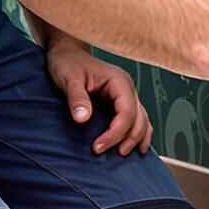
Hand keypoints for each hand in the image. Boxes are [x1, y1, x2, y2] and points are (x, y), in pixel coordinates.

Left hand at [47, 38, 153, 155]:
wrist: (66, 53)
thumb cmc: (68, 62)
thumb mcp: (69, 79)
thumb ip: (77, 98)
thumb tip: (83, 118)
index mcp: (119, 81)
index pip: (127, 112)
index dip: (116, 133)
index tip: (98, 146)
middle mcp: (127, 88)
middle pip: (138, 119)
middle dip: (127, 139)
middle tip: (104, 152)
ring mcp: (126, 95)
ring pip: (142, 120)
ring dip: (136, 138)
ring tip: (123, 154)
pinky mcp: (120, 102)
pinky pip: (135, 119)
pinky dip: (136, 133)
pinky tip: (132, 146)